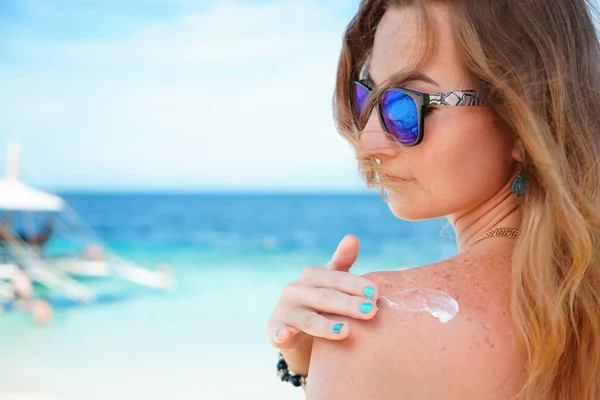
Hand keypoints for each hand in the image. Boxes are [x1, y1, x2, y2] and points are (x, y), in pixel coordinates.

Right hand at [267, 234, 378, 348]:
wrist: (292, 324)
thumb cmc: (319, 298)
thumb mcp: (331, 279)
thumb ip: (342, 259)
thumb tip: (352, 237)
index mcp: (312, 275)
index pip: (336, 278)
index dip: (356, 284)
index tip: (376, 293)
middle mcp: (296, 289)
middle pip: (325, 297)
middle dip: (349, 304)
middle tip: (372, 311)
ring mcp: (285, 310)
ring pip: (308, 319)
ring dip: (325, 326)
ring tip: (346, 331)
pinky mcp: (276, 330)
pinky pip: (278, 332)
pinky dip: (280, 333)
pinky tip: (285, 335)